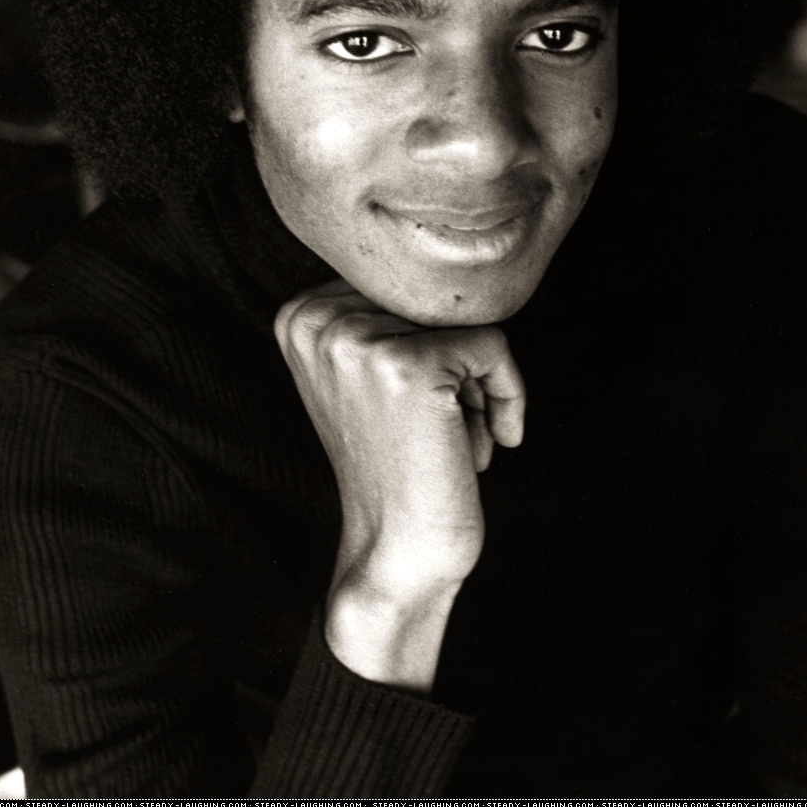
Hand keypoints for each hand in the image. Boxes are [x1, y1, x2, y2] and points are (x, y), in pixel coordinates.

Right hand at [275, 279, 525, 689]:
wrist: (398, 552)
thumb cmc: (397, 465)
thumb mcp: (364, 375)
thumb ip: (380, 310)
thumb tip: (440, 254)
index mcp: (298, 314)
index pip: (404, 285)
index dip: (431, 343)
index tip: (424, 405)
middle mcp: (317, 319)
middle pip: (435, 299)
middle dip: (457, 362)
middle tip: (440, 428)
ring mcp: (358, 339)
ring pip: (467, 319)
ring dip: (479, 383)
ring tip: (450, 437)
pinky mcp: (409, 364)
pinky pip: (494, 344)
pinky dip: (508, 394)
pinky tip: (485, 445)